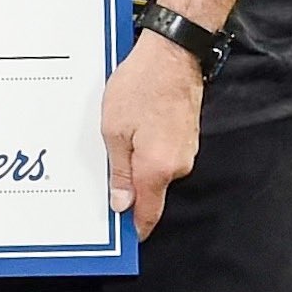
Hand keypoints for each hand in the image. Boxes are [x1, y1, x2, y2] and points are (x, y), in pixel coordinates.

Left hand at [102, 34, 203, 234]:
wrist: (173, 55)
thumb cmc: (140, 86)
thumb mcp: (114, 131)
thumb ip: (118, 171)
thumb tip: (122, 203)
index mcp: (157, 168)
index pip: (148, 213)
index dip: (136, 228)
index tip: (125, 236)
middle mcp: (177, 164)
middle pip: (151, 192)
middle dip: (130, 192)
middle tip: (105, 184)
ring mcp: (186, 150)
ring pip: (157, 172)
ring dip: (138, 167)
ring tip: (117, 146)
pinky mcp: (186, 136)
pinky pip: (164, 156)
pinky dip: (148, 152)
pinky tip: (133, 134)